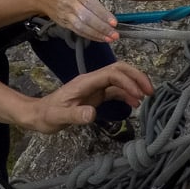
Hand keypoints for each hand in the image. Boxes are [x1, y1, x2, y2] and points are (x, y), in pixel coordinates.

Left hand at [25, 62, 153, 132]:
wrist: (39, 115)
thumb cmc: (47, 115)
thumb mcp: (58, 117)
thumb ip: (75, 116)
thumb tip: (92, 114)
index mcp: (85, 82)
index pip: (111, 73)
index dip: (127, 81)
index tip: (138, 96)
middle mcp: (92, 81)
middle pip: (118, 70)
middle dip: (136, 77)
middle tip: (150, 92)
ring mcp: (95, 87)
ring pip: (119, 79)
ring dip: (134, 85)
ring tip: (147, 98)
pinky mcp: (96, 95)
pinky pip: (115, 90)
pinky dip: (127, 94)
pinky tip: (134, 104)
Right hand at [39, 0, 119, 42]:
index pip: (89, 3)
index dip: (102, 13)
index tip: (114, 22)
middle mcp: (69, 2)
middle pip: (86, 17)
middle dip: (102, 27)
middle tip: (116, 34)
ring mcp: (65, 14)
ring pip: (81, 26)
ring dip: (97, 34)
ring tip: (110, 39)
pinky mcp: (63, 23)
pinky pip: (77, 31)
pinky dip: (89, 36)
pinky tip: (100, 39)